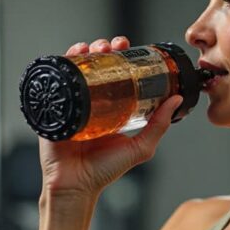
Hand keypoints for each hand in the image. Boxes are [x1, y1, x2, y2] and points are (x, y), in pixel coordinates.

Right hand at [38, 36, 182, 197]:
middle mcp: (91, 104)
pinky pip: (58, 80)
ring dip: (87, 52)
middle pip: (97, 68)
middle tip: (115, 45)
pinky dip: (65, 63)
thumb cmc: (104, 171)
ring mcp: (72, 103)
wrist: (75, 185)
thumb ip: (159, 126)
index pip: (117, 77)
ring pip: (78, 69)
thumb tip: (175, 100)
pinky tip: (75, 54)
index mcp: (111, 110)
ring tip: (97, 46)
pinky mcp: (54, 107)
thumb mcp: (140, 147)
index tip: (131, 50)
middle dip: (106, 50)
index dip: (122, 61)